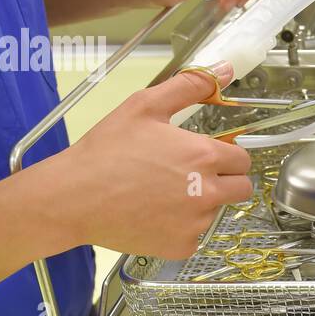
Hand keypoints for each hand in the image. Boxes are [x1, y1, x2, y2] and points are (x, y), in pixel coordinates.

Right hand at [53, 66, 253, 258]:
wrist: (72, 198)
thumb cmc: (106, 151)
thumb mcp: (145, 106)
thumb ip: (190, 85)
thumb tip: (225, 69)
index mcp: (204, 156)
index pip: (242, 159)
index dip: (225, 155)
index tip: (205, 156)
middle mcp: (207, 192)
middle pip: (241, 188)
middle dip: (224, 180)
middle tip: (189, 176)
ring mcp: (196, 223)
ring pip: (216, 211)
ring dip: (200, 204)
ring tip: (161, 194)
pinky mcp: (182, 246)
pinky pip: (195, 236)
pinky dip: (180, 228)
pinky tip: (153, 215)